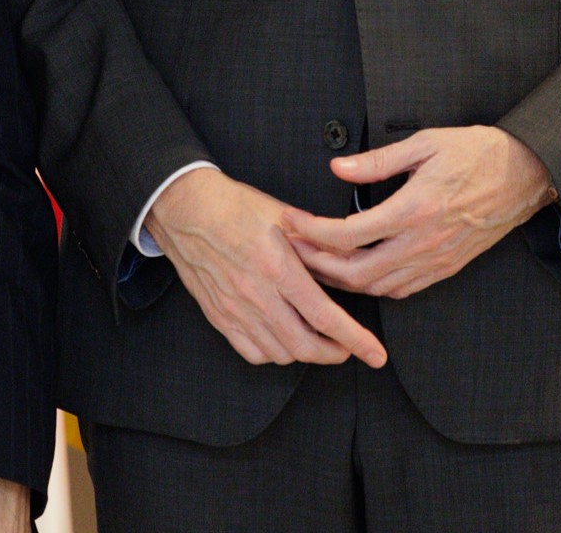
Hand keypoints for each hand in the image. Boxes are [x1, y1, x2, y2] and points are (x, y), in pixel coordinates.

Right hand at [144, 168, 385, 367]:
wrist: (185, 209)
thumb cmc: (235, 207)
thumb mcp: (285, 218)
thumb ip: (320, 246)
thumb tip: (354, 265)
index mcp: (277, 267)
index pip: (324, 316)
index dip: (355, 339)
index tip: (375, 354)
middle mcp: (255, 294)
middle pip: (305, 345)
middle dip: (335, 353)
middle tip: (349, 348)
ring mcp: (234, 310)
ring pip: (281, 353)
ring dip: (306, 352)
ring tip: (318, 338)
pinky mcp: (219, 317)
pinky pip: (253, 352)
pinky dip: (275, 353)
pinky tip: (284, 338)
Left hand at [281, 126, 554, 300]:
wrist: (526, 173)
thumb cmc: (477, 152)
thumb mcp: (425, 143)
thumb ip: (377, 161)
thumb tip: (337, 168)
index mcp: (414, 209)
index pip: (348, 234)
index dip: (311, 232)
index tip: (289, 221)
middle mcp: (423, 242)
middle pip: (356, 273)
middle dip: (317, 264)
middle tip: (294, 247)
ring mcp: (437, 259)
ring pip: (378, 287)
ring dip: (343, 280)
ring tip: (318, 260)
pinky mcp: (447, 267)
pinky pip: (403, 289)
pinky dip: (374, 286)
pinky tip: (359, 271)